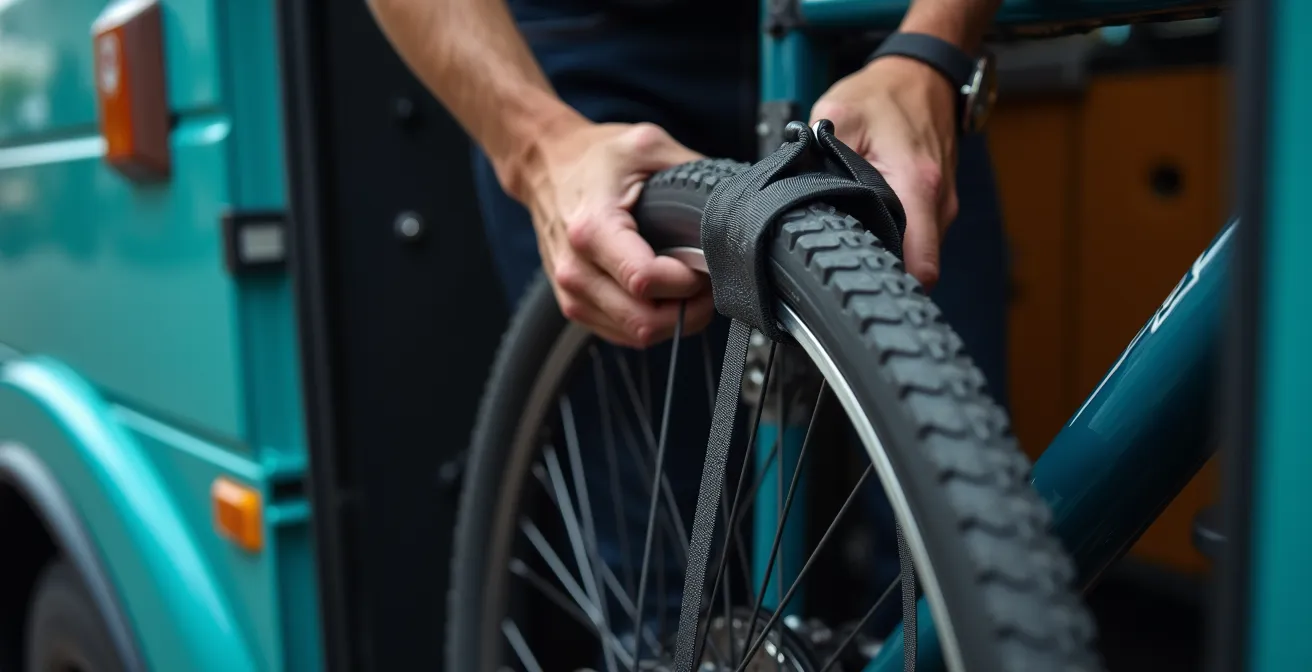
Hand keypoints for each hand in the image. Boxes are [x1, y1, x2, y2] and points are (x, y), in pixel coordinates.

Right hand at [518, 120, 714, 347]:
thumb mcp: (646, 145)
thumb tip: (733, 200)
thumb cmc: (593, 158)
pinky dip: (652, 323)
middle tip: (705, 283)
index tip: (703, 265)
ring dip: (673, 320)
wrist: (545, 166)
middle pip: (644, 321)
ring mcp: (572, 293)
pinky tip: (664, 296)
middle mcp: (576, 269)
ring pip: (637, 335)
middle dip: (688, 309)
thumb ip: (693, 172)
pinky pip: (623, 335)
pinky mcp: (575, 306)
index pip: (646, 281)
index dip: (687, 282)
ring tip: (687, 288)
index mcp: (592, 229)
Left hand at [810, 56, 958, 288]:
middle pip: (916, 267)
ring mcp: (943, 205)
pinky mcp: (940, 204)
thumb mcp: (840, 115)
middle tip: (840, 265)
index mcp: (918, 185)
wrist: (922, 75)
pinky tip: (870, 223)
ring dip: (888, 252)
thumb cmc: (884, 94)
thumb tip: (794, 195)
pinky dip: (897, 236)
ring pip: (918, 254)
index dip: (887, 282)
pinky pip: (920, 237)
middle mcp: (939, 203)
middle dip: (880, 271)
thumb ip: (821, 159)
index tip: (855, 284)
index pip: (920, 266)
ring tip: (852, 240)